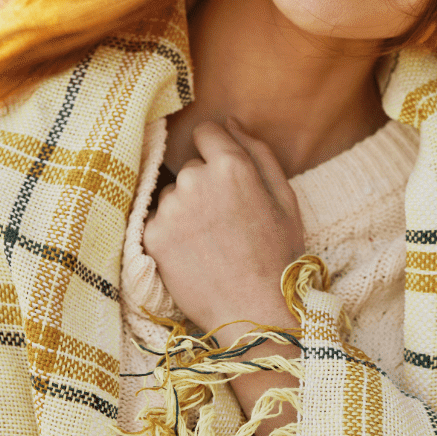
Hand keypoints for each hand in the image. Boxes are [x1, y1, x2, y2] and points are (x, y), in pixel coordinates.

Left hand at [143, 117, 304, 334]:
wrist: (254, 314)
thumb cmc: (278, 255)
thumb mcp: (285, 197)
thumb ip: (257, 151)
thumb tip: (230, 121)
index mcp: (231, 166)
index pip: (206, 133)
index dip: (217, 154)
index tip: (226, 180)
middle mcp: (195, 180)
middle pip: (190, 167)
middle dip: (204, 185)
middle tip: (226, 223)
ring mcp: (170, 209)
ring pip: (173, 195)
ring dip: (186, 210)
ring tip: (210, 243)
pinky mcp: (151, 236)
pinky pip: (157, 221)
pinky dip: (172, 234)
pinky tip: (194, 256)